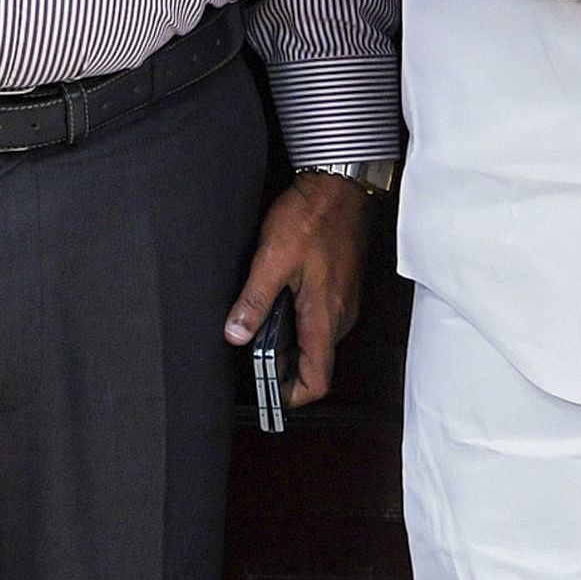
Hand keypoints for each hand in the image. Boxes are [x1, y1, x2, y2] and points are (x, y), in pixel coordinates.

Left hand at [224, 170, 369, 406]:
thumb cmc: (313, 217)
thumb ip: (254, 301)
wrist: (341, 184)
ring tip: (258, 323)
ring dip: (288, 343)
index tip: (266, 392)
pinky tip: (276, 302)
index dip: (291, 395)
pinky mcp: (341, 289)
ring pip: (316, 343)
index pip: (317, 379)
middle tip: (249, 352)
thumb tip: (236, 335)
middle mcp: (340, 315)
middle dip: (282, 367)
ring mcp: (344, 302)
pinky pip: (320, 322)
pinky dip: (297, 324)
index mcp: (325, 315)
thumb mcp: (272, 258)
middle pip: (315, 364)